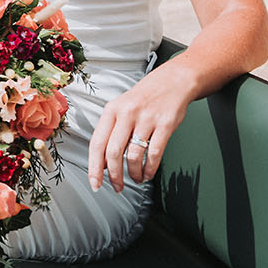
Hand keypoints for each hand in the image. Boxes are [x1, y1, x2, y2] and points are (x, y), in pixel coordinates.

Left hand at [85, 69, 193, 193]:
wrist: (173, 81)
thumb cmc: (144, 98)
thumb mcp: (121, 108)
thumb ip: (110, 132)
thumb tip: (102, 163)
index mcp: (111, 110)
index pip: (97, 143)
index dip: (94, 167)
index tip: (95, 183)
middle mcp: (127, 113)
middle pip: (114, 152)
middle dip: (114, 176)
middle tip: (117, 187)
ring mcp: (147, 118)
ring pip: (134, 156)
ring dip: (134, 174)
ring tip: (136, 179)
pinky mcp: (166, 124)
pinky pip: (154, 153)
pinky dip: (150, 169)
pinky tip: (148, 173)